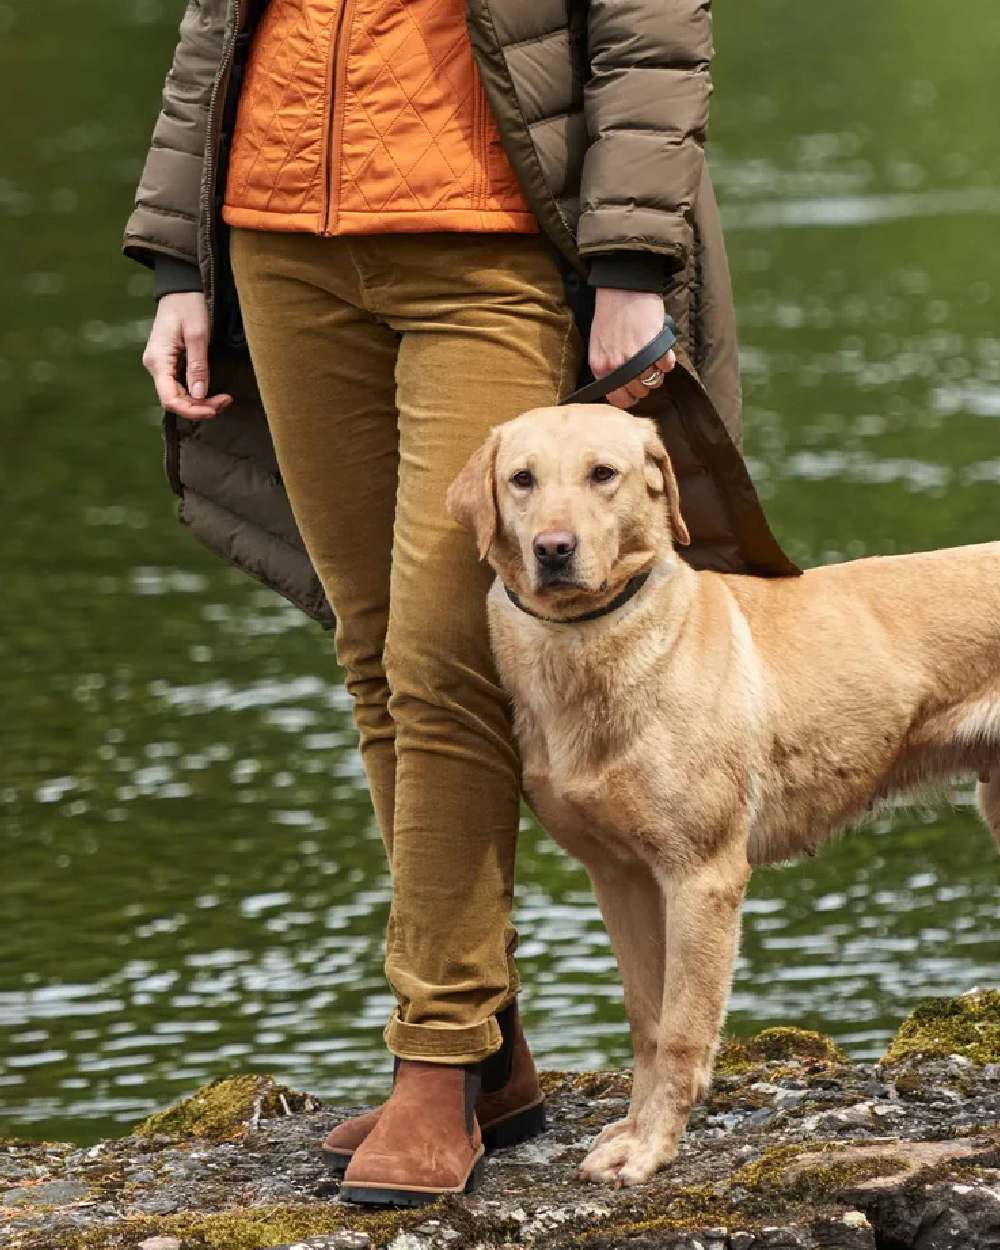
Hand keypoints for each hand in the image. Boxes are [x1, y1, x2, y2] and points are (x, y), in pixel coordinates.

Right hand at [142, 292, 233, 418]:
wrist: (181, 288)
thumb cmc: (189, 305)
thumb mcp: (197, 334)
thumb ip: (198, 365)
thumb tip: (199, 395)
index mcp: (158, 360)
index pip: (170, 399)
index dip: (192, 410)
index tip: (214, 408)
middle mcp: (156, 366)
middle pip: (175, 400)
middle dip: (200, 406)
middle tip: (225, 401)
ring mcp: (162, 365)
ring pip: (179, 395)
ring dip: (201, 402)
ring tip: (224, 399)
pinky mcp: (170, 363)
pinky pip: (181, 386)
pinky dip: (197, 393)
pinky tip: (212, 393)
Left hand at [588, 288, 675, 408]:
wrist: (622, 288)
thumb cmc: (610, 314)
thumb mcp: (599, 345)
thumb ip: (607, 367)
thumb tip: (619, 387)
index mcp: (601, 368)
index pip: (618, 399)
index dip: (629, 396)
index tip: (635, 389)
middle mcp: (617, 366)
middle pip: (639, 392)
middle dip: (644, 383)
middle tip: (645, 368)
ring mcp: (637, 358)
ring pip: (654, 382)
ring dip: (657, 372)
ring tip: (654, 358)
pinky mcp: (655, 347)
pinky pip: (667, 366)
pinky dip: (667, 360)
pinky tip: (661, 349)